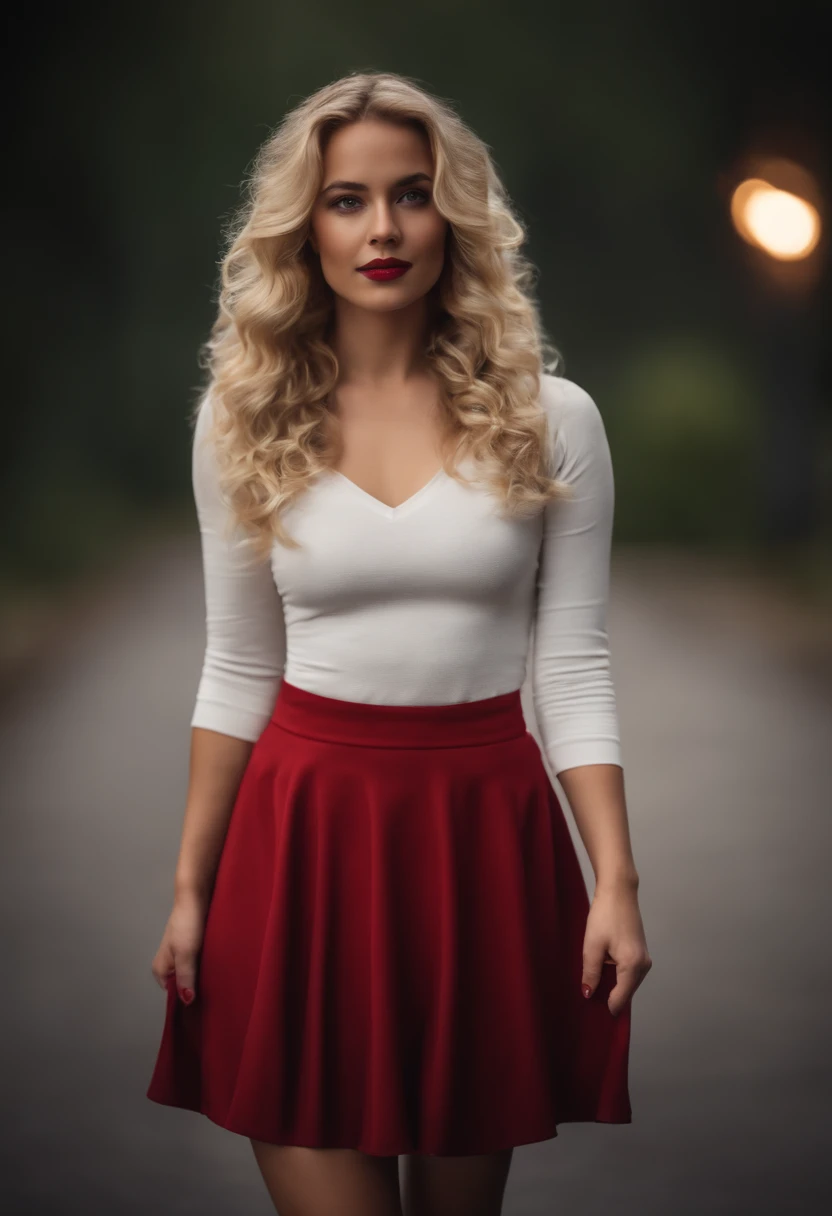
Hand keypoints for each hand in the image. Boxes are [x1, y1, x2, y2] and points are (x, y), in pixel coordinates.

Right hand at [150, 890, 208, 1004]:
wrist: (195, 896)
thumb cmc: (187, 923)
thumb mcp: (185, 953)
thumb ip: (185, 977)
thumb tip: (187, 1000)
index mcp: (161, 970)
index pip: (174, 994)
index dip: (188, 997)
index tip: (204, 999)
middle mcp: (169, 964)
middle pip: (184, 984)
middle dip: (198, 986)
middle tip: (214, 987)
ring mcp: (181, 955)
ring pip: (194, 973)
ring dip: (205, 975)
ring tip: (218, 975)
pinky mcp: (193, 947)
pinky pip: (201, 962)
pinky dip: (208, 964)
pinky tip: (219, 964)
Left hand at [582, 880, 651, 1017]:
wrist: (619, 891)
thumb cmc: (604, 915)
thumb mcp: (592, 946)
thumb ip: (591, 973)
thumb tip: (588, 994)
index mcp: (633, 965)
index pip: (621, 998)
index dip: (607, 1007)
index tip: (594, 1015)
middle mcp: (644, 965)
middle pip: (626, 993)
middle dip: (610, 997)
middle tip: (590, 998)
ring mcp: (645, 958)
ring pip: (628, 983)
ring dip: (613, 985)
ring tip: (594, 982)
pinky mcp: (642, 952)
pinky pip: (630, 973)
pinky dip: (618, 975)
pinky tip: (603, 970)